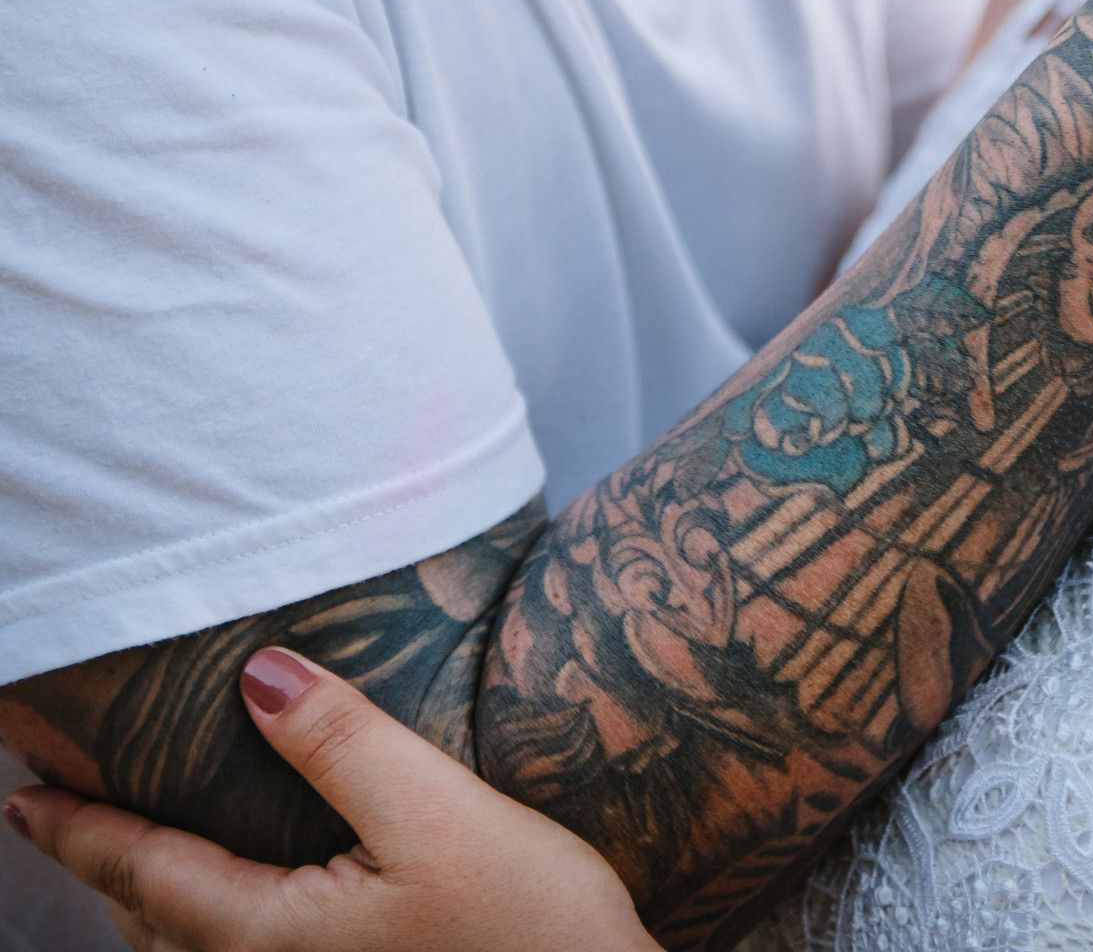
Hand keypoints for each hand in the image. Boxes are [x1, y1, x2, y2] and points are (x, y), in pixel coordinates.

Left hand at [5, 647, 660, 951]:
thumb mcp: (441, 818)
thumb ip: (345, 745)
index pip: (142, 870)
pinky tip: (242, 884)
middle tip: (65, 797)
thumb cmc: (533, 934)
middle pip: (151, 919)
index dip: (77, 824)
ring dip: (154, 887)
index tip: (21, 785)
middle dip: (104, 856)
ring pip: (190, 949)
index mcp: (271, 938)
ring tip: (138, 832)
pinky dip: (206, 913)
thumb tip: (259, 675)